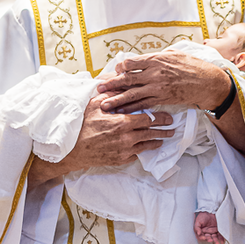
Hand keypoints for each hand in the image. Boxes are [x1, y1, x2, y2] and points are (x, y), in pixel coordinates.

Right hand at [37, 94, 171, 180]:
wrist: (72, 150)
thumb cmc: (82, 126)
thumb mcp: (94, 105)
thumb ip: (111, 95)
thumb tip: (120, 84)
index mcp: (122, 123)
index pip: (148, 119)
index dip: (160, 117)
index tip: (168, 116)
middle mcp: (127, 138)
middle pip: (151, 132)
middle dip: (163, 129)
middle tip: (172, 127)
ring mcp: (125, 150)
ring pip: (147, 145)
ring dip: (157, 140)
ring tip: (165, 138)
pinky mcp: (120, 159)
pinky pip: (137, 154)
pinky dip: (144, 149)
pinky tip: (149, 146)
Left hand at [96, 51, 231, 114]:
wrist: (207, 82)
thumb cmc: (193, 66)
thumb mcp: (175, 54)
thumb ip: (159, 56)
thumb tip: (146, 58)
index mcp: (156, 59)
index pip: (131, 63)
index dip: (120, 68)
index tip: (114, 71)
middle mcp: (154, 73)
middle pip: (127, 79)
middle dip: (111, 84)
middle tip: (99, 88)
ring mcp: (157, 87)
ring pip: (132, 94)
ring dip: (116, 100)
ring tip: (104, 104)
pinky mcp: (162, 99)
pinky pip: (143, 104)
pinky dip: (131, 108)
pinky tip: (121, 112)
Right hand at [193, 210, 224, 243]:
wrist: (209, 211)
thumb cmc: (203, 216)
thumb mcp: (198, 221)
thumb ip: (197, 227)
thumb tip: (198, 233)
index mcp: (201, 231)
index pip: (201, 237)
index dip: (203, 238)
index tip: (205, 238)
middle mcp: (207, 233)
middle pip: (208, 238)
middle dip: (210, 240)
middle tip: (212, 240)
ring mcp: (212, 232)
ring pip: (214, 238)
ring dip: (216, 241)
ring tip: (217, 243)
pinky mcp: (217, 230)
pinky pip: (219, 235)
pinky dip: (221, 239)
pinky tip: (222, 241)